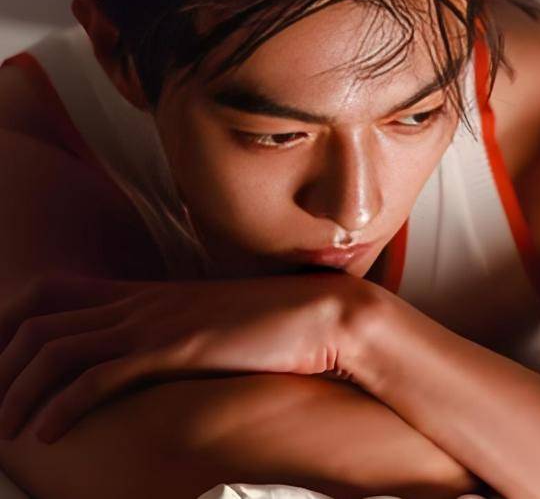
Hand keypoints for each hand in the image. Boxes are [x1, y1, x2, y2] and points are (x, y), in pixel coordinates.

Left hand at [0, 270, 378, 443]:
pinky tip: (47, 434)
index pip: (54, 294)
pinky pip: (98, 377)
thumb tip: (160, 353)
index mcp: (146, 293)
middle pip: (41, 323)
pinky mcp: (175, 348)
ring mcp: (156, 323)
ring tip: (6, 429)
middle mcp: (141, 303)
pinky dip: (61, 406)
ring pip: (58, 350)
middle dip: (2, 366)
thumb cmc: (271, 323)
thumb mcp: (213, 322)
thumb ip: (177, 330)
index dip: (11, 323)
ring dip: (19, 392)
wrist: (320, 314)